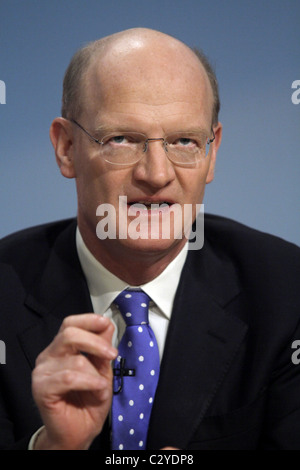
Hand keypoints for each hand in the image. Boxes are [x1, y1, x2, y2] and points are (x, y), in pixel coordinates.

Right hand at [32, 314, 117, 449]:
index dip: (88, 320)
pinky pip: (69, 378)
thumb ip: (102, 347)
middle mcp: (48, 356)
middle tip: (112, 354)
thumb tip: (106, 325)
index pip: (70, 324)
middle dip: (96, 342)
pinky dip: (88, 382)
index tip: (106, 324)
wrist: (79, 433)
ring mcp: (42, 372)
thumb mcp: (102, 370)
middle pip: (69, 333)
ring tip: (100, 387)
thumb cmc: (88, 402)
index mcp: (61, 348)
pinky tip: (96, 389)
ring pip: (75, 359)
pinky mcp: (41, 388)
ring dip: (96, 374)